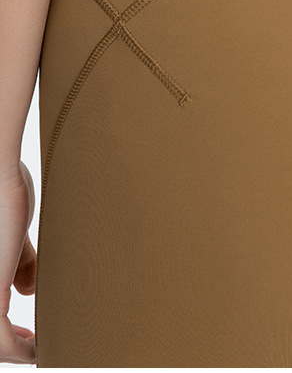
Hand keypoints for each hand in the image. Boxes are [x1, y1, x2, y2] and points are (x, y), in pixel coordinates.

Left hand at [1, 161, 36, 364]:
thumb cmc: (4, 187)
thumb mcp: (13, 233)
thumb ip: (20, 260)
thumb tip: (29, 287)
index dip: (5, 331)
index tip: (29, 334)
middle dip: (11, 344)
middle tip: (35, 347)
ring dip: (17, 350)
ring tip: (41, 350)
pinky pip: (0, 338)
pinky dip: (21, 351)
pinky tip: (39, 348)